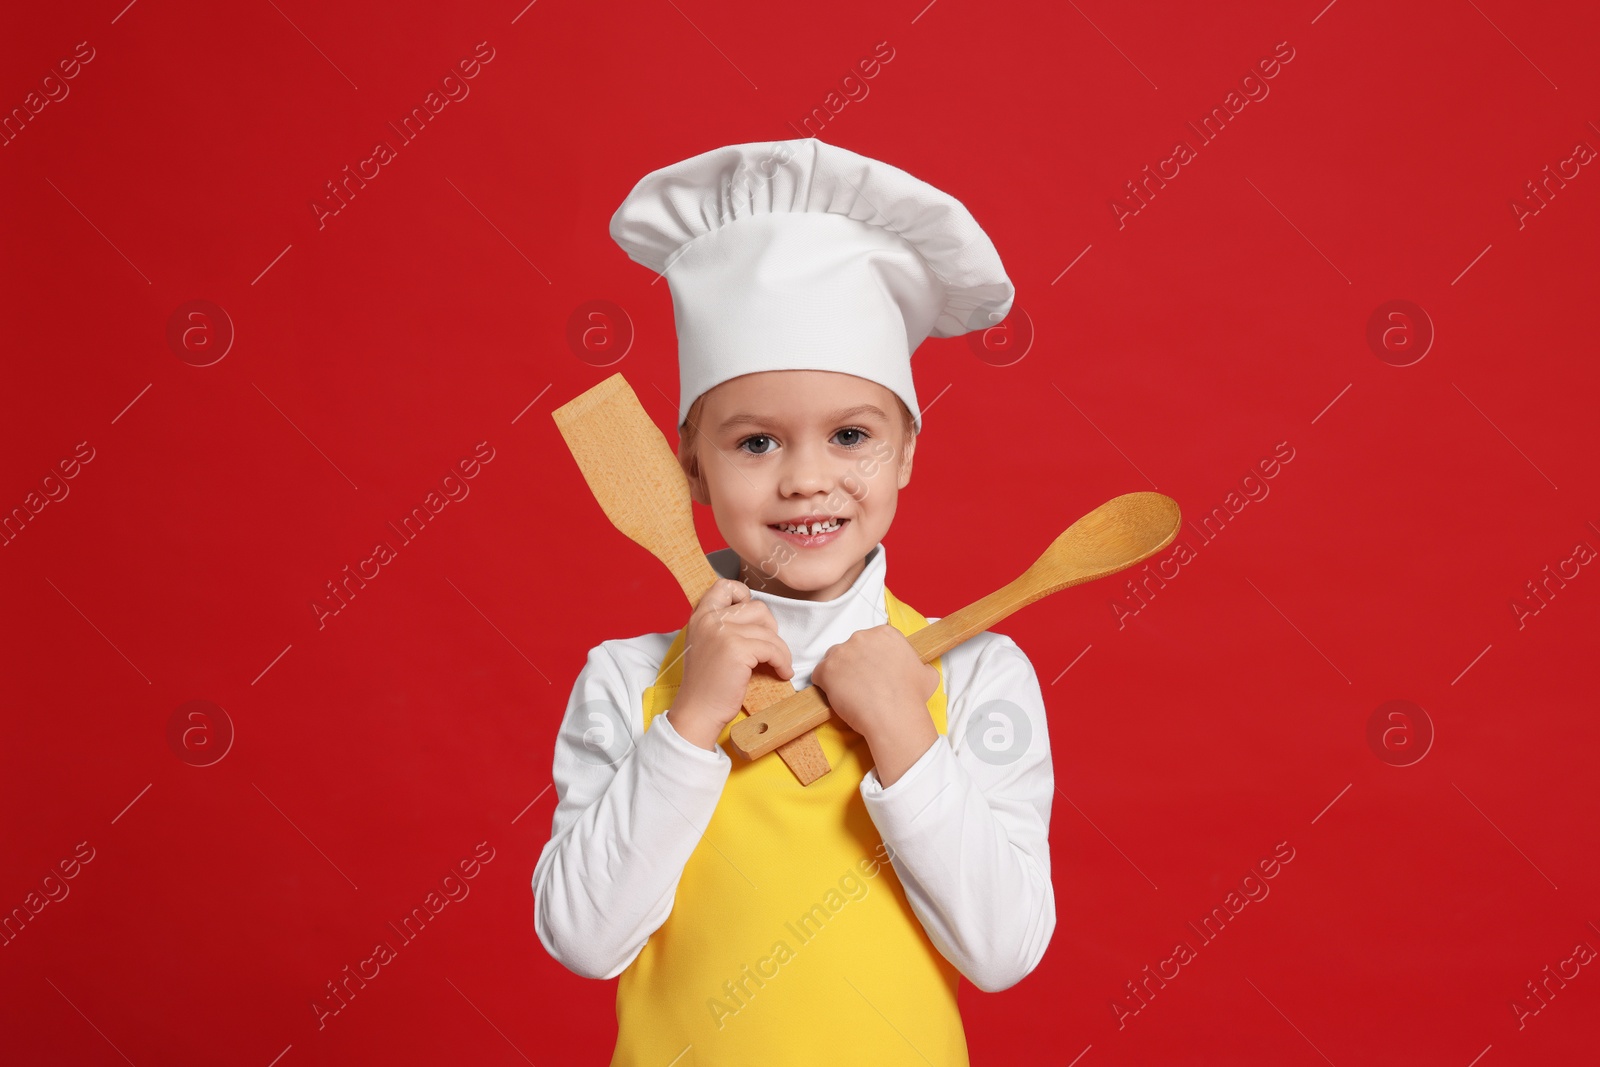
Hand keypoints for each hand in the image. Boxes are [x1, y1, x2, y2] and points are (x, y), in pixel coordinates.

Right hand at [667, 579, 793, 750]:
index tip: (755, 618)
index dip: (744, 595)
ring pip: (768, 631)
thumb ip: (721, 626)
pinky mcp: (737, 649)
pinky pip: (772, 649)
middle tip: (770, 648)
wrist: (698, 712)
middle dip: (771, 628)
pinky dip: (782, 661)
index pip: (724, 586)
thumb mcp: (706, 644)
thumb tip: (756, 616)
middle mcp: (709, 619)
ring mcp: (722, 632)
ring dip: (780, 650)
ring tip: (779, 665)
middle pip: (757, 608)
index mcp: (700, 616)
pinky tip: (781, 673)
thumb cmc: (706, 684)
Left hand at [811, 625, 939, 781]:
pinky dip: (825, 686)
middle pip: (852, 648)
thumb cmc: (911, 697)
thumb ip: (919, 666)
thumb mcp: (927, 675)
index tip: (876, 672)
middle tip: (864, 684)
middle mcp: (862, 637)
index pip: (871, 642)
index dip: (873, 659)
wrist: (894, 715)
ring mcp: (842, 651)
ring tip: (851, 693)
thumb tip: (921, 670)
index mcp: (885, 634)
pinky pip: (819, 675)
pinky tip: (838, 697)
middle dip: (855, 665)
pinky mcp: (826, 669)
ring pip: (834, 660)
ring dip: (839, 674)